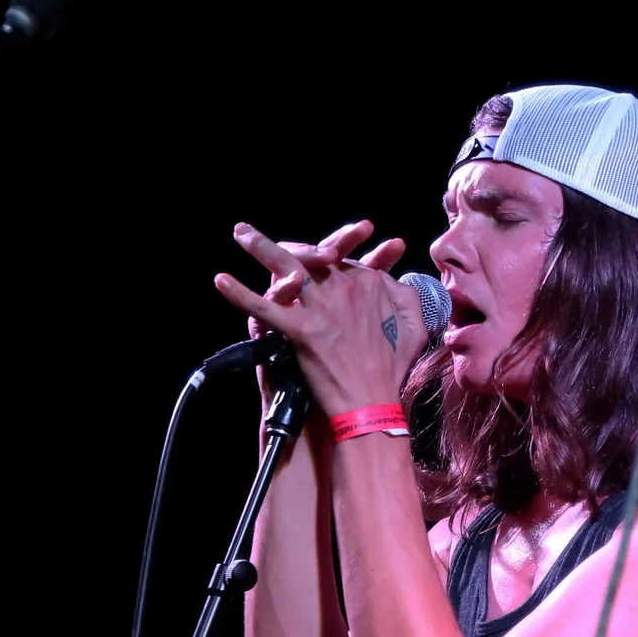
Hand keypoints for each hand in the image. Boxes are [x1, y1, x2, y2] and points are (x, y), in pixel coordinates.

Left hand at [215, 220, 428, 411]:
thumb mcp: (415, 328)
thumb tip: (395, 279)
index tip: (321, 260)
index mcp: (370, 284)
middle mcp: (344, 287)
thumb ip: (406, 298)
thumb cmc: (393, 370)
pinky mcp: (300, 329)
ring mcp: (320, 306)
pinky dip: (240, 293)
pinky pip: (264, 307)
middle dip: (289, 241)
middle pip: (312, 254)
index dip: (327, 258)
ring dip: (259, 246)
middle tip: (266, 235)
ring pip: (285, 266)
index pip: (341, 261)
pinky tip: (222, 280)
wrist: (373, 403)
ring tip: (241, 233)